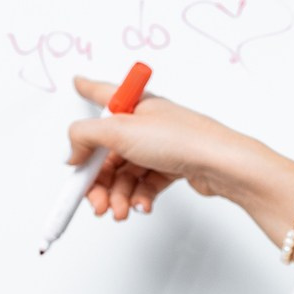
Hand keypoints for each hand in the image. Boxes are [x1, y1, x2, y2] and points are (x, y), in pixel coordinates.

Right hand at [65, 75, 293, 252]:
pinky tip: (142, 206)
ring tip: (120, 211)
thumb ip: (85, 136)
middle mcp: (145, 123)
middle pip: (108, 150)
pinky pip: (145, 184)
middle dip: (98, 180)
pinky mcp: (172, 166)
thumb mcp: (120, 130)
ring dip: (117, 195)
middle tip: (96, 203)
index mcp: (133, 104)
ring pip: (125, 173)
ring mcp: (159, 145)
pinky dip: (139, 197)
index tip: (76, 82)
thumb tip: (73, 152)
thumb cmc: (181, 138)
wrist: (220, 164)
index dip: (87, 88)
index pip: (102, 92)